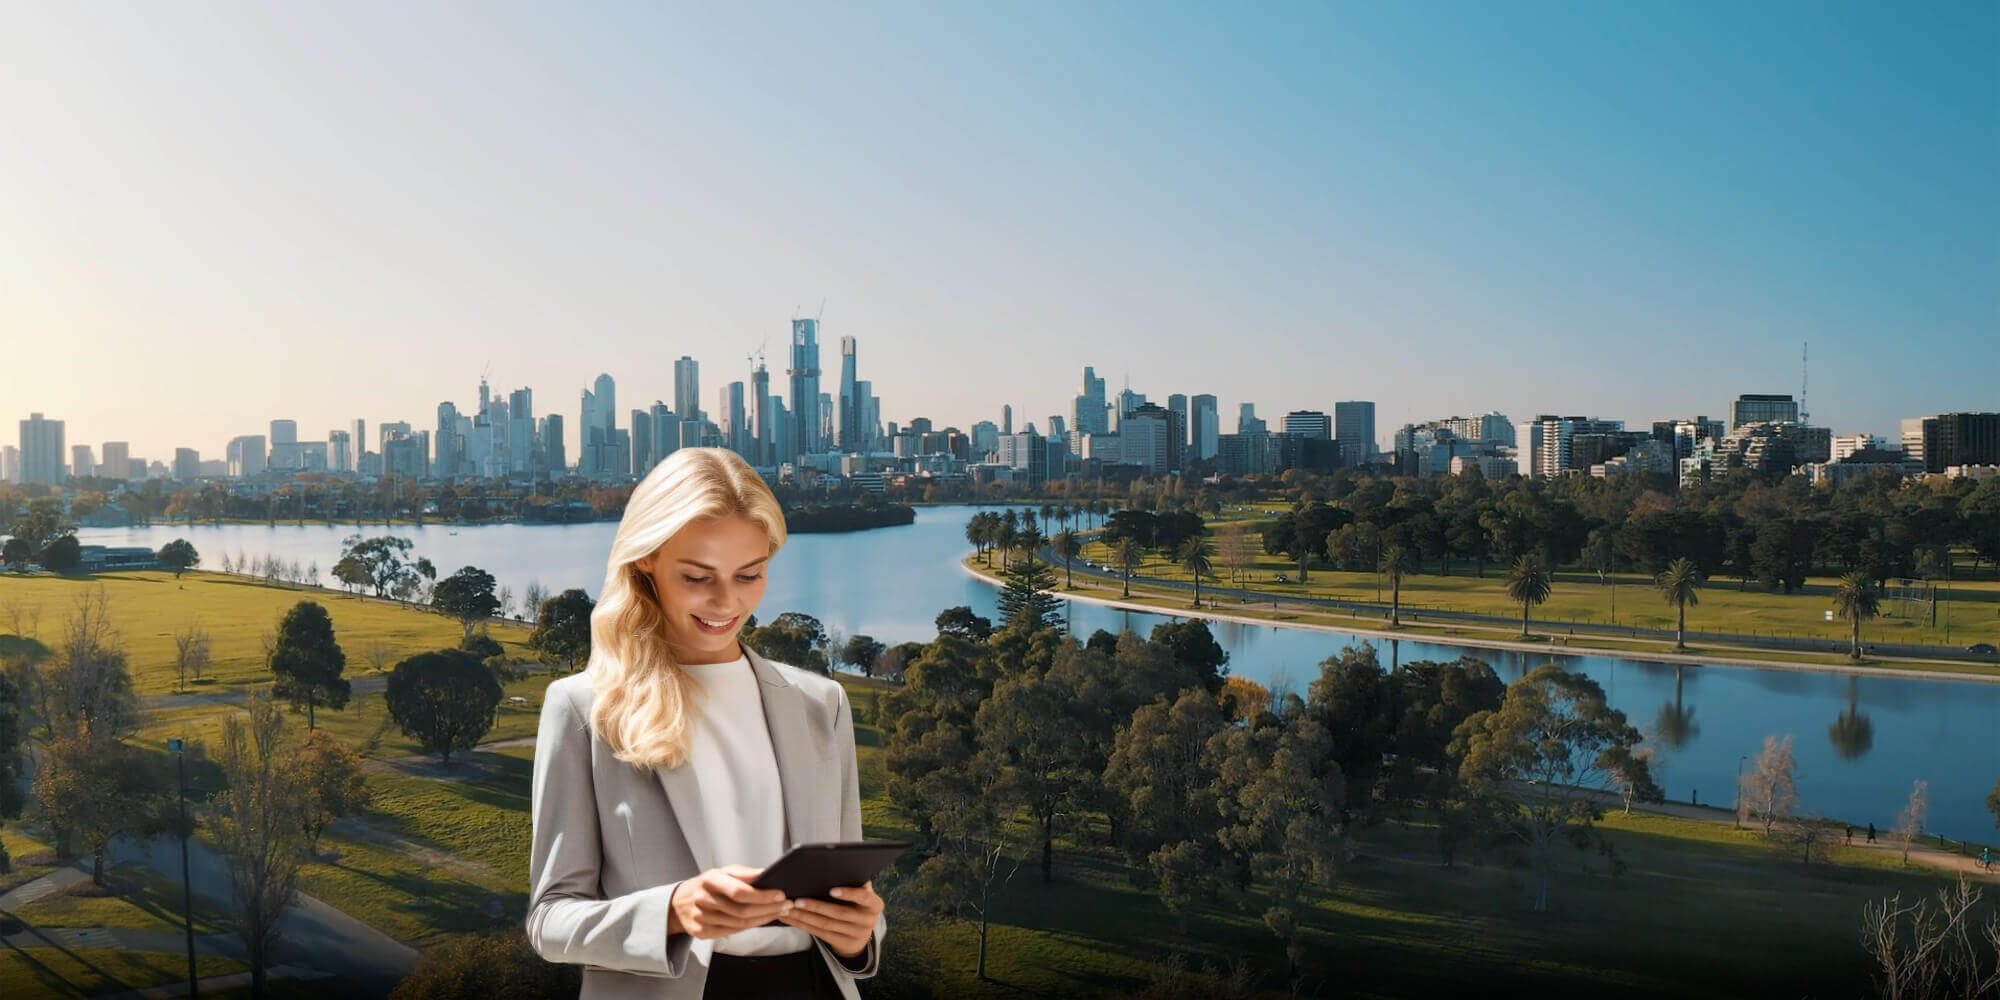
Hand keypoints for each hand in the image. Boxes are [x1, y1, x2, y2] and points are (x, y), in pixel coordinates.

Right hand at [667, 864, 790, 939]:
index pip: (739, 891)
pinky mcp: (701, 932)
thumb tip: (766, 873)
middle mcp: (703, 899)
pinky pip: (732, 932)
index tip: (780, 894)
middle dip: (769, 908)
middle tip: (786, 905)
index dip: (762, 895)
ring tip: (779, 912)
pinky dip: (750, 926)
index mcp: (710, 880)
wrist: (678, 903)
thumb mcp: (723, 872)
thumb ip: (745, 874)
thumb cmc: (706, 885)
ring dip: (763, 918)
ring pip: (739, 924)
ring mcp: (701, 918)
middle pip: (742, 910)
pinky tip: (762, 920)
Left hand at [775, 880, 881, 958]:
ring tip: (788, 908)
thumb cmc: (858, 904)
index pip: (864, 898)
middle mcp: (868, 921)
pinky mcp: (842, 943)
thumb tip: (837, 866)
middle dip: (816, 906)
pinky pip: (819, 934)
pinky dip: (802, 925)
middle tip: (797, 900)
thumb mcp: (862, 894)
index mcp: (874, 905)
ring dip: (804, 916)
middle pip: (839, 914)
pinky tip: (790, 918)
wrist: (861, 933)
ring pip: (825, 925)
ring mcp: (856, 935)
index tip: (831, 890)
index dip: (848, 894)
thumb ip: (855, 882)